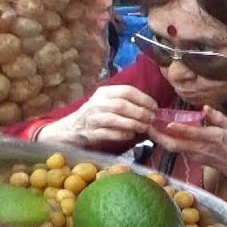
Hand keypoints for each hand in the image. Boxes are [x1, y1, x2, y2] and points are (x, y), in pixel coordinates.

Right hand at [40, 86, 156, 146]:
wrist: (71, 127)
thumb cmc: (97, 113)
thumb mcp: (109, 101)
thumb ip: (127, 101)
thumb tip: (153, 107)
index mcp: (104, 92)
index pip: (127, 91)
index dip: (144, 99)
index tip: (155, 107)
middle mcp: (97, 103)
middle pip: (122, 105)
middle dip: (140, 112)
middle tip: (151, 119)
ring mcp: (92, 118)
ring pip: (115, 119)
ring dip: (133, 124)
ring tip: (144, 127)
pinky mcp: (90, 133)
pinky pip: (108, 133)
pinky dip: (121, 134)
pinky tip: (130, 135)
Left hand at [149, 107, 226, 181]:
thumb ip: (218, 117)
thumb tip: (205, 107)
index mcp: (212, 137)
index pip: (193, 134)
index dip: (179, 129)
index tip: (167, 123)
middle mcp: (201, 148)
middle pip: (176, 144)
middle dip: (159, 137)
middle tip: (147, 127)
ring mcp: (196, 156)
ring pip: (174, 149)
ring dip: (161, 140)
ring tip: (151, 129)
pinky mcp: (194, 159)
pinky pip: (179, 151)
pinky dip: (169, 143)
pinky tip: (163, 136)